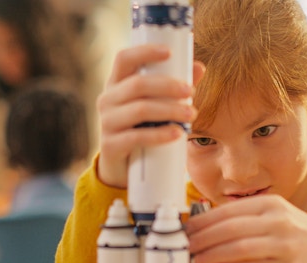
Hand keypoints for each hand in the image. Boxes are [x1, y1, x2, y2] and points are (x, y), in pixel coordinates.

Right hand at [96, 44, 203, 187]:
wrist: (123, 167)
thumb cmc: (142, 127)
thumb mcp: (155, 105)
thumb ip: (175, 87)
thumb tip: (199, 68)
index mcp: (116, 83)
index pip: (124, 58)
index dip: (145, 52)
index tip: (170, 52)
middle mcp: (107, 99)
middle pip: (137, 85)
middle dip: (167, 86)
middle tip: (191, 92)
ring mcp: (106, 122)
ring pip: (140, 110)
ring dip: (169, 110)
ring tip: (192, 115)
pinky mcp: (110, 145)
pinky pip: (137, 137)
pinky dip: (160, 134)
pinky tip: (177, 133)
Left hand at [186, 194, 306, 262]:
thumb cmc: (292, 232)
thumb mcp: (270, 215)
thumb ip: (241, 219)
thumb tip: (203, 229)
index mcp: (269, 204)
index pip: (228, 211)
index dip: (203, 221)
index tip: (187, 230)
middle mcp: (277, 220)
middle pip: (231, 228)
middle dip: (204, 238)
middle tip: (188, 246)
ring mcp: (284, 243)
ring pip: (240, 248)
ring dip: (214, 255)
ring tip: (198, 260)